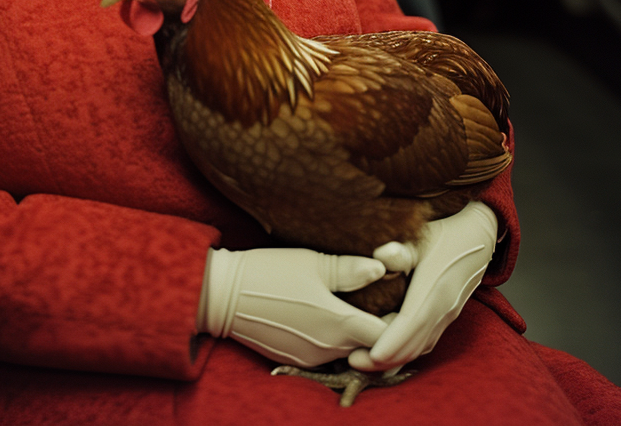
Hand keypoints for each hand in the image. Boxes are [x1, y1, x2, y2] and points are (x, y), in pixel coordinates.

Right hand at [197, 247, 388, 367]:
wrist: (220, 295)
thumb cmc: (267, 272)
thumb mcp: (312, 262)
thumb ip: (350, 269)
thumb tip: (382, 268)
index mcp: (338, 324)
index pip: (387, 336)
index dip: (399, 321)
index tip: (400, 301)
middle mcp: (328, 349)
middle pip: (370, 347)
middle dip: (381, 329)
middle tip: (383, 301)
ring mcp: (310, 358)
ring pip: (349, 351)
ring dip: (356, 334)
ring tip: (355, 304)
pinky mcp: (295, 359)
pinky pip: (327, 353)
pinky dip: (335, 338)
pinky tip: (325, 314)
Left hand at [348, 201, 497, 372]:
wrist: (477, 237)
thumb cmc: (442, 234)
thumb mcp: (420, 236)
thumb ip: (400, 249)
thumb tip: (381, 255)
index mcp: (434, 288)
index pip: (410, 323)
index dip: (390, 342)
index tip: (368, 355)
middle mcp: (443, 308)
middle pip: (413, 344)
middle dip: (385, 359)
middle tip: (353, 363)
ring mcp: (447, 315)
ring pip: (421, 347)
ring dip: (395, 359)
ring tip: (365, 362)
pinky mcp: (447, 317)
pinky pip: (426, 342)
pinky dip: (407, 351)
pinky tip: (387, 353)